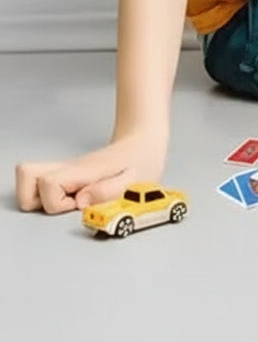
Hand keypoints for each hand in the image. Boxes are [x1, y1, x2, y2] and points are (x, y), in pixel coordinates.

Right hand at [16, 131, 167, 213]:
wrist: (145, 141)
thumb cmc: (141, 160)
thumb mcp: (134, 180)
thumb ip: (107, 192)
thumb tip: (79, 202)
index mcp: (81, 171)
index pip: (47, 183)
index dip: (57, 202)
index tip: (79, 203)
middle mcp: (68, 169)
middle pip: (26, 178)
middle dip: (38, 201)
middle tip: (69, 203)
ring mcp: (65, 170)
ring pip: (29, 179)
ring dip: (41, 199)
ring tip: (70, 201)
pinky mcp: (67, 175)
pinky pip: (43, 184)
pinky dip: (49, 196)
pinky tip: (75, 198)